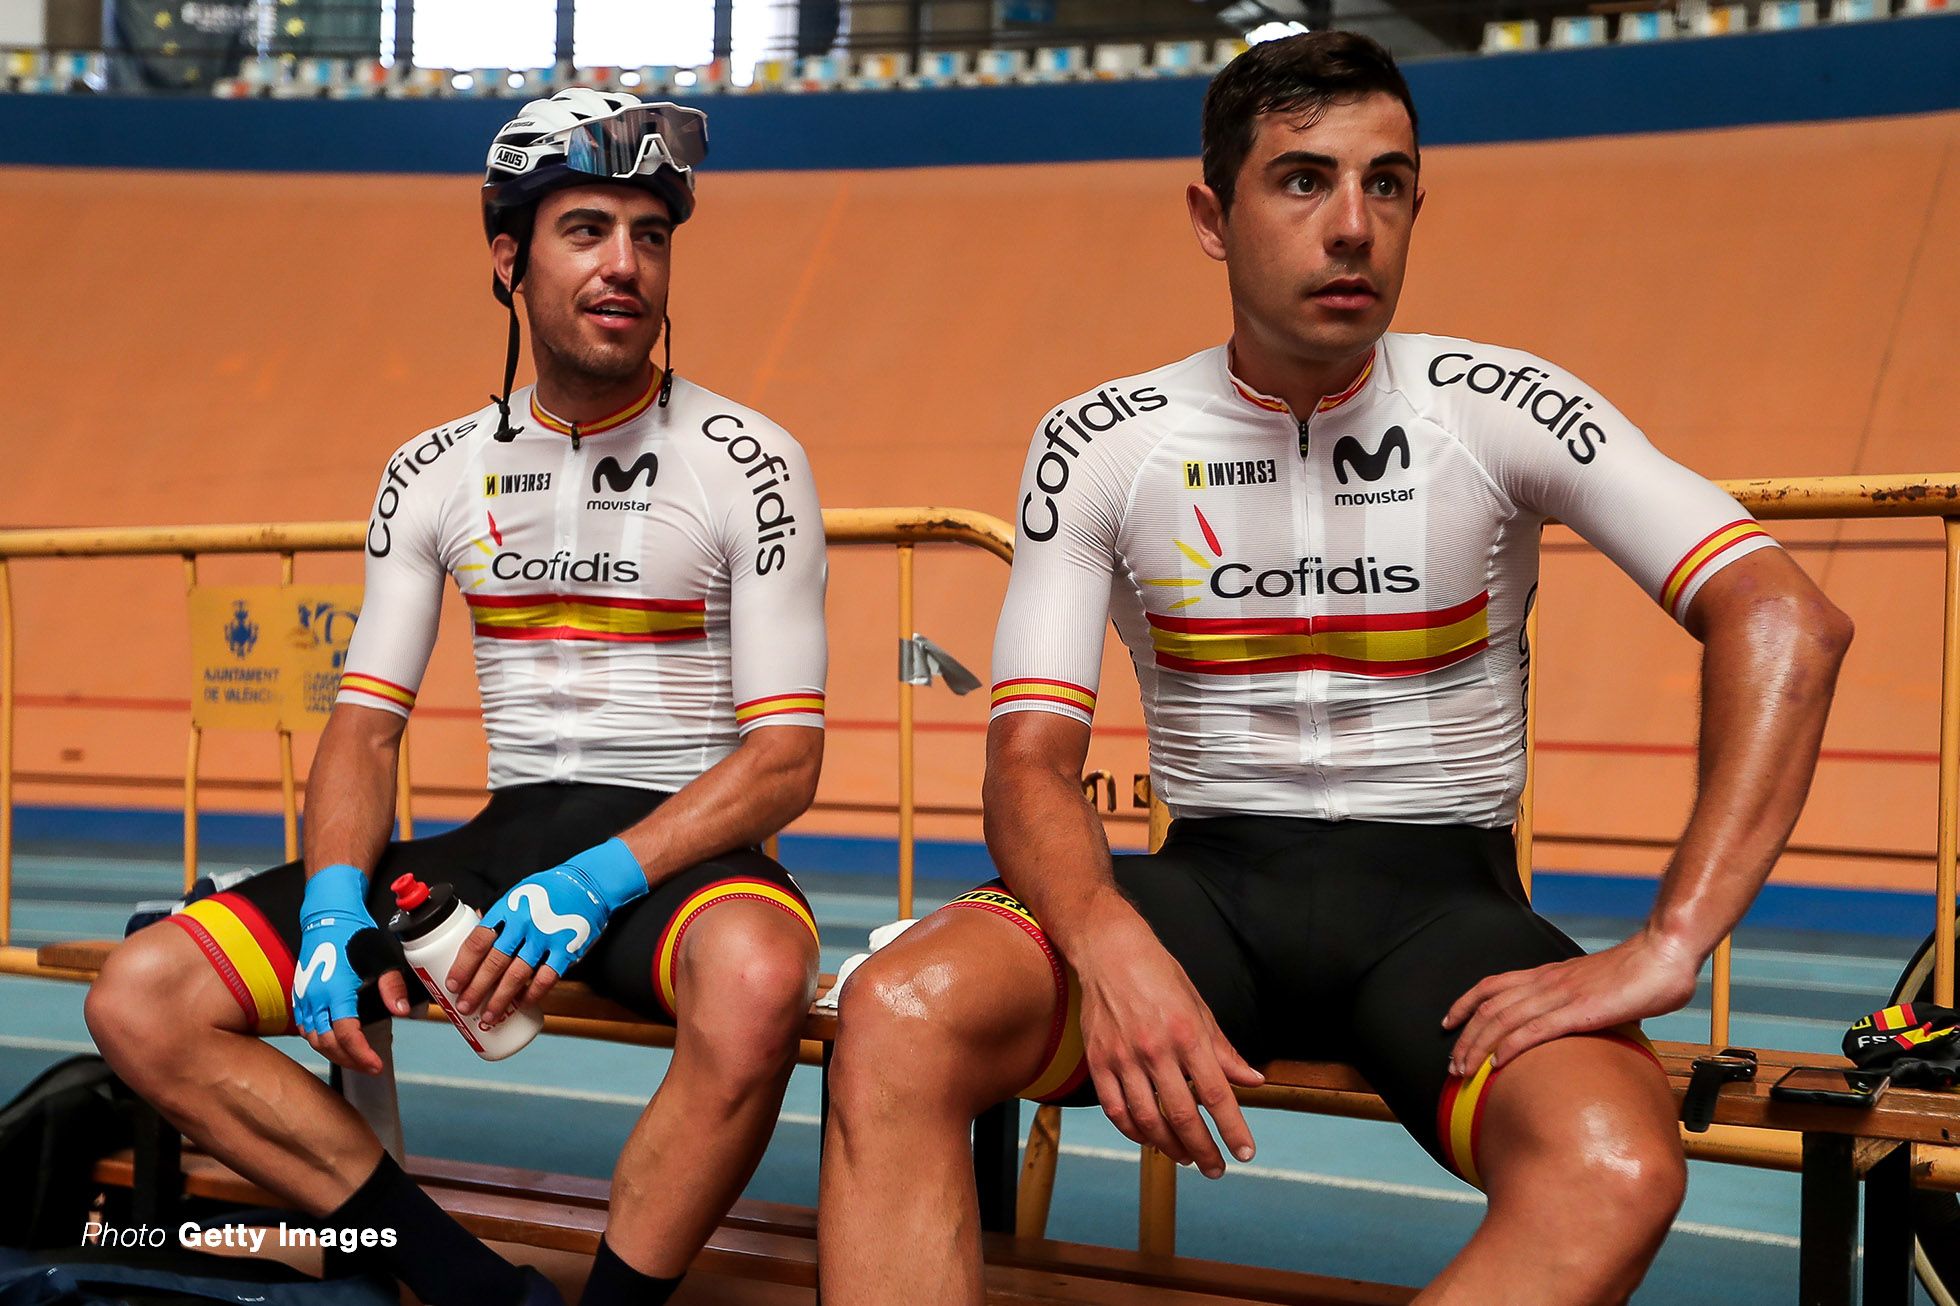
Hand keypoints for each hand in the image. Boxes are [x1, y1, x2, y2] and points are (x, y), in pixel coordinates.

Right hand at [293, 864, 405, 1074]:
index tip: (376, 1065)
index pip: (346, 1035)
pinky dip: (319, 1041)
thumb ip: (392, 985)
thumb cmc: (354, 934)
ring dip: (334, 1053)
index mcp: (335, 990)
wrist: (328, 916)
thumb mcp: (381, 956)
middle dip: (350, 1060)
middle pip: (327, 1044)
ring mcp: (303, 998)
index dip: (361, 1055)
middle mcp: (314, 997)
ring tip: (356, 1058)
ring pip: (313, 1039)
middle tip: (369, 1066)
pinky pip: (305, 1028)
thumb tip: (403, 1012)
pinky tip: (335, 1043)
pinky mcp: (299, 996)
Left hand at [451, 838, 647, 1025]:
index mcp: (508, 908)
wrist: (590, 882)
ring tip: (490, 1017)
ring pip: (517, 975)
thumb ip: (498, 913)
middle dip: (476, 989)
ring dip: (501, 999)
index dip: (463, 965)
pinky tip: (523, 1004)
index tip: (453, 984)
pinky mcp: (567, 949)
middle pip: (494, 963)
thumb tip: (473, 925)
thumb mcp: (519, 892)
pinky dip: (534, 994)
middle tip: (465, 1007)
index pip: (478, 940)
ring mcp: (546, 937)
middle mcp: (524, 924)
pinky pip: (547, 977)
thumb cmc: (551, 889)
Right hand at [1072, 906, 1264, 1179]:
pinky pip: (1116, 1109)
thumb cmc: (1159, 974)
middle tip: (1216, 1169)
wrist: (1109, 950)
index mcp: (1188, 1034)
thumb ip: (1224, 1050)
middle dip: (1204, 1149)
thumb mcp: (1200, 1007)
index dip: (1233, 1128)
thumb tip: (1253, 1080)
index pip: (1217, 1093)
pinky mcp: (1099, 1061)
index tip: (1245, 1152)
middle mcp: (1156, 1049)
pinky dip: (1133, 1131)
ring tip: (1185, 1157)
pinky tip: (1148, 1139)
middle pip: (1183, 1115)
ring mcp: (1124, 1057)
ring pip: (1148, 1119)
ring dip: (1169, 1146)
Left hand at [1441, 929, 1701, 1075]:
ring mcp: (1561, 995)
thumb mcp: (1595, 985)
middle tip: (1452, 1065)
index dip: (1464, 1004)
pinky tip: (1498, 1064)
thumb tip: (1577, 1023)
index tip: (1448, 1024)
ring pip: (1503, 1020)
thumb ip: (1578, 1002)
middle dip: (1464, 1038)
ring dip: (1478, 1047)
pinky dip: (1511, 1047)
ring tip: (1463, 1071)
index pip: (1491, 985)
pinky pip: (1536, 1030)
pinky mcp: (1580, 1011)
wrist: (1663, 954)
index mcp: (1547, 974)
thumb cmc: (1637, 972)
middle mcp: (1546, 982)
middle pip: (1488, 1008)